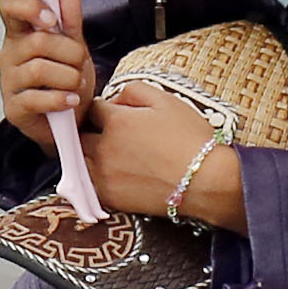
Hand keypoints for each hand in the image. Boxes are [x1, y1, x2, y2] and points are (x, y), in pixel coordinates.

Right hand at [0, 0, 91, 135]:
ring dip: (68, 77)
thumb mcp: (75, 44)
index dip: (28, 6)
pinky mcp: (14, 108)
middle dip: (69, 52)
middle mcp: (11, 55)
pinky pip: (35, 99)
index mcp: (21, 33)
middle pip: (36, 41)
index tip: (52, 18)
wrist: (72, 120)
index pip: (9, 6)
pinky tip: (70, 100)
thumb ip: (71, 18)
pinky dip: (59, 99)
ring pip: (38, 69)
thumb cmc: (67, 80)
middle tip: (78, 63)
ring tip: (75, 85)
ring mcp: (10, 82)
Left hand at [76, 87, 236, 222]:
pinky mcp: (110, 198)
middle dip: (91, 131)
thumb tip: (114, 99)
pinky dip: (95, 176)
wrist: (207, 181)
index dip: (104, 108)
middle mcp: (104, 149)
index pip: (93, 108)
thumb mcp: (166, 100)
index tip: (114, 114)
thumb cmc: (191, 138)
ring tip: (111, 154)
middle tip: (109, 134)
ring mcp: (104, 175)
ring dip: (89, 154)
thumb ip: (133, 90)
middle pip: (80, 135)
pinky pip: (89, 183)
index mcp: (116, 121)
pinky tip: (116, 174)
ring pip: (79, 160)